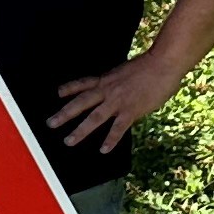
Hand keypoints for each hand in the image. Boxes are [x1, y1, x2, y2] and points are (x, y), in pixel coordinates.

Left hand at [49, 48, 188, 155]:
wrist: (163, 63)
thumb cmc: (150, 66)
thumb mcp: (127, 71)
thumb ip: (119, 83)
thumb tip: (119, 90)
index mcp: (107, 79)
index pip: (83, 83)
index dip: (69, 88)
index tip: (57, 93)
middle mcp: (108, 90)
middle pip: (81, 103)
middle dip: (64, 114)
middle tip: (50, 123)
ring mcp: (118, 101)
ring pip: (94, 118)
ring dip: (80, 130)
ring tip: (69, 141)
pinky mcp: (131, 110)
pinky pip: (118, 128)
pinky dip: (110, 140)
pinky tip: (103, 149)